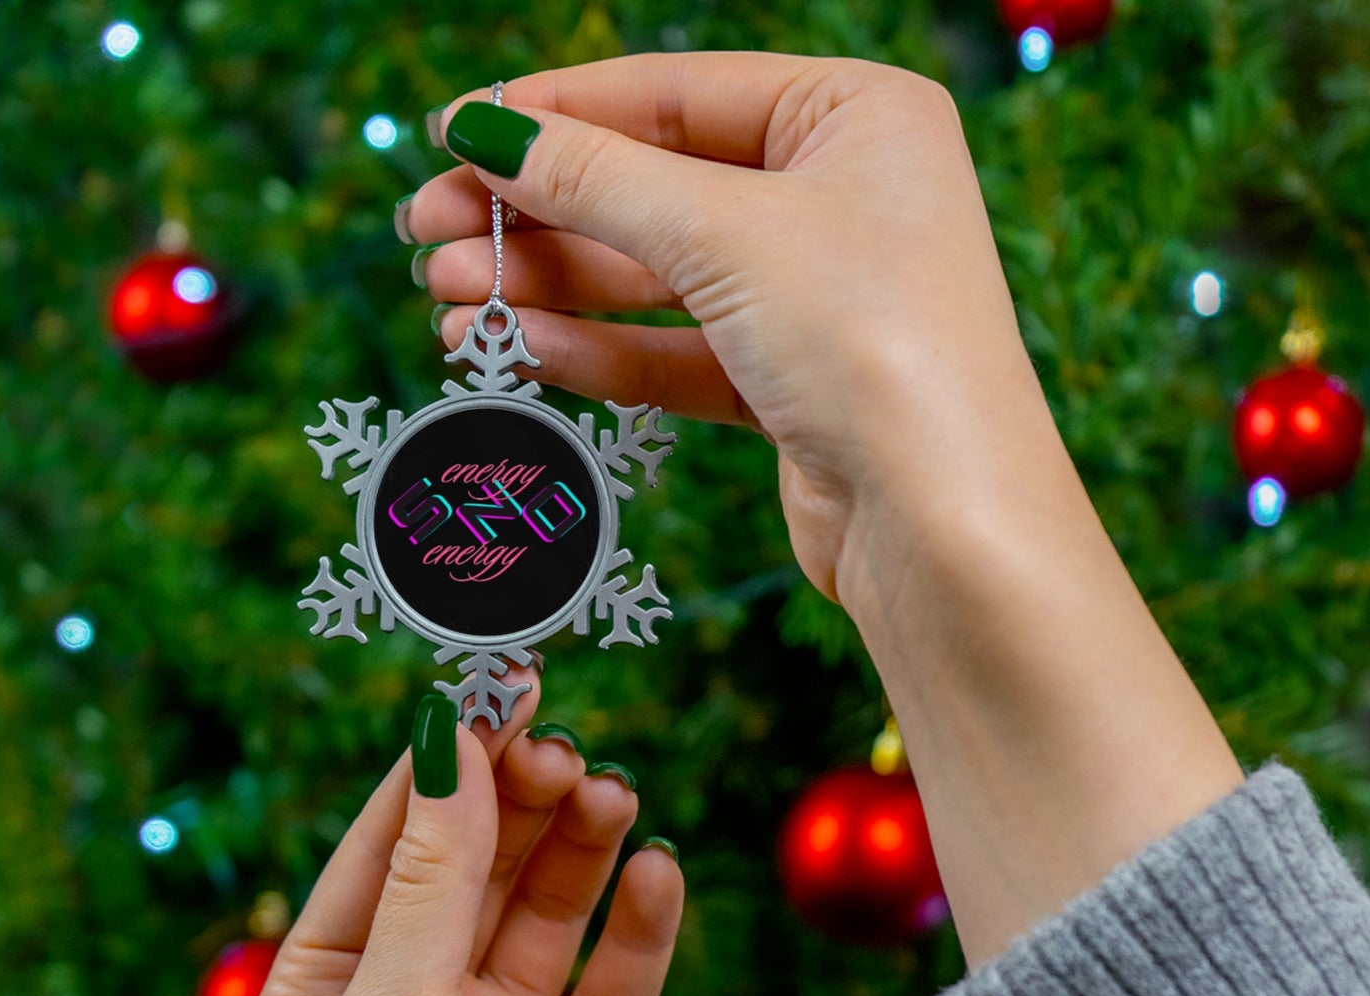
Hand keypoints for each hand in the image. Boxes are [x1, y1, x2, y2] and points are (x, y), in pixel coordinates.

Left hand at [254, 677, 682, 995]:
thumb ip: (432, 879)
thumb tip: (450, 737)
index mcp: (334, 978)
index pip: (395, 835)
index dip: (449, 756)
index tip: (501, 681)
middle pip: (481, 861)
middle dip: (522, 799)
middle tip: (567, 751)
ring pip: (552, 909)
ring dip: (583, 849)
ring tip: (613, 798)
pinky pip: (617, 983)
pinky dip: (641, 928)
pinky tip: (659, 877)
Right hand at [406, 53, 1050, 604]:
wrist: (942, 526)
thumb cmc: (870, 343)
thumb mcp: (723, 233)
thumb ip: (597, 180)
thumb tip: (485, 130)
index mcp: (855, 116)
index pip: (674, 94)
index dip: (555, 113)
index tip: (451, 133)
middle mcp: (841, 198)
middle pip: (655, 189)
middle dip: (538, 215)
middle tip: (426, 235)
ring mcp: (816, 298)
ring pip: (657, 279)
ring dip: (552, 289)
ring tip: (449, 303)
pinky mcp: (792, 387)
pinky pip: (678, 353)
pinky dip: (601, 352)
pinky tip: (521, 350)